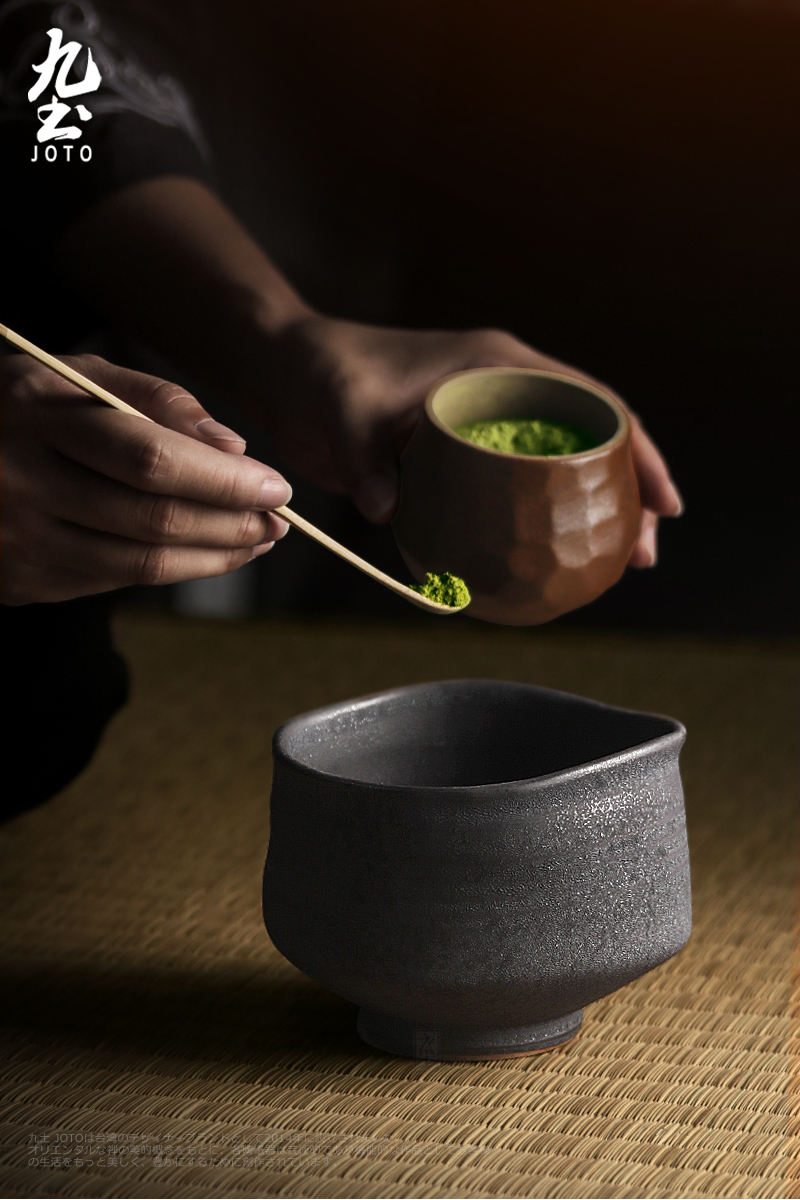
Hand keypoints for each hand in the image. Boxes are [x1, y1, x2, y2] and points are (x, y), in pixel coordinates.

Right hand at [1, 353, 290, 604]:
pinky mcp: (19, 580)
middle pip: (153, 520)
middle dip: (233, 525)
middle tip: (280, 521)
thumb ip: (155, 399)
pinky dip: (172, 571)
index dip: (223, 481)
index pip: (151, 459)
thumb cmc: (22, 409)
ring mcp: (16, 540)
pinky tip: (206, 554)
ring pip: (140, 564)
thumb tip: (232, 448)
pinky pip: (114, 581)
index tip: (276, 486)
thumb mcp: (75, 375)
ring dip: (214, 558)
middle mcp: (18, 480)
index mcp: (34, 413)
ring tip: (256, 541)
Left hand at [261, 316, 682, 567]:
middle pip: (587, 442)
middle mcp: (501, 392)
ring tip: (610, 567)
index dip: (637, 450)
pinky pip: (514, 490)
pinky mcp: (458, 455)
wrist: (286, 370)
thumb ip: (367, 458)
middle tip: (645, 555)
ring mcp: (483, 425)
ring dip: (587, 513)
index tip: (663, 501)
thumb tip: (387, 511)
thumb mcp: (346, 411)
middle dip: (627, 494)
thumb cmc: (321, 372)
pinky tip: (542, 562)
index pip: (590, 405)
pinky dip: (536, 522)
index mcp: (497, 366)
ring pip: (555, 469)